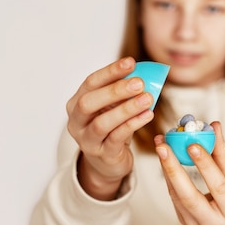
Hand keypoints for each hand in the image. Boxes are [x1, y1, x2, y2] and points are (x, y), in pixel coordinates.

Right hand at [66, 57, 153, 199]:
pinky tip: (147, 115)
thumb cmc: (111, 128)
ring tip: (147, 99)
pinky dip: (133, 124)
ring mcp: (87, 140)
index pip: (91, 83)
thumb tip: (144, 73)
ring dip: (126, 109)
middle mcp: (77, 121)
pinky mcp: (102, 155)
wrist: (107, 162)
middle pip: (88, 103)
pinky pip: (116, 138)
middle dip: (115, 91)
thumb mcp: (113, 107)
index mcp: (76, 103)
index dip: (110, 72)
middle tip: (139, 83)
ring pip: (102, 123)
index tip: (131, 62)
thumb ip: (122, 92)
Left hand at [154, 122, 224, 224]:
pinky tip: (166, 160)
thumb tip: (213, 126)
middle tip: (163, 146)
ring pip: (177, 198)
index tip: (193, 144)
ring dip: (167, 170)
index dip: (205, 165)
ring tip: (161, 146)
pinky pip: (175, 199)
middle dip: (173, 170)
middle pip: (189, 198)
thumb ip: (224, 154)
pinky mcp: (186, 224)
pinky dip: (170, 178)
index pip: (219, 187)